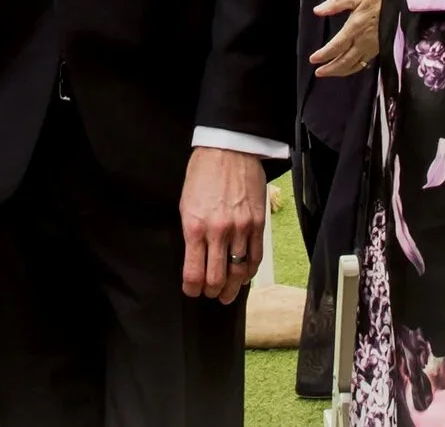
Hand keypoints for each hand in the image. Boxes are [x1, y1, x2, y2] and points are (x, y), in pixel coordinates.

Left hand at [179, 148, 267, 304]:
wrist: (229, 149)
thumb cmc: (203, 173)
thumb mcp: (185, 203)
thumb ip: (191, 232)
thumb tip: (195, 257)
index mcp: (194, 226)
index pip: (194, 271)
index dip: (192, 288)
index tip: (192, 291)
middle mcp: (218, 231)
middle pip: (217, 277)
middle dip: (212, 291)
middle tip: (210, 295)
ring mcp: (241, 229)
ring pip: (238, 271)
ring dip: (232, 287)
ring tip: (227, 294)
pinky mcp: (258, 224)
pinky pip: (256, 257)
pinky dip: (249, 271)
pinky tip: (243, 277)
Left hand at [311, 0, 385, 77]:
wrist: (404, 0)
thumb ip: (336, 3)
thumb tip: (317, 11)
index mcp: (355, 27)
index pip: (336, 46)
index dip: (323, 55)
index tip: (313, 60)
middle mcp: (364, 41)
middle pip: (344, 61)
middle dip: (330, 69)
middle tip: (318, 73)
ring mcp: (373, 46)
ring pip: (355, 65)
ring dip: (341, 71)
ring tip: (330, 73)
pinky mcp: (381, 47)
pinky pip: (365, 63)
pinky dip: (355, 68)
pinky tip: (350, 67)